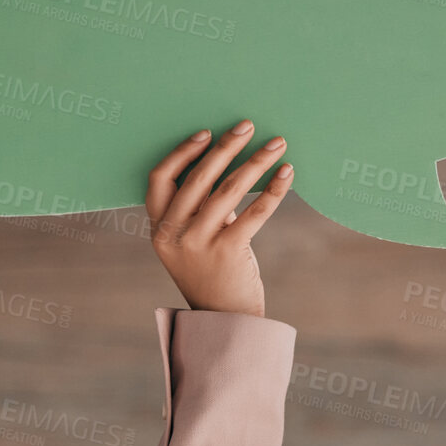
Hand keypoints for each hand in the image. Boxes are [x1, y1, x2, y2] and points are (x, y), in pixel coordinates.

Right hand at [145, 119, 294, 316]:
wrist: (224, 321)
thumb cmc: (212, 271)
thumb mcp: (193, 239)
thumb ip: (199, 207)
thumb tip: (226, 159)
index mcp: (158, 227)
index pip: (159, 179)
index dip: (182, 152)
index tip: (206, 132)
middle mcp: (172, 234)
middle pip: (198, 178)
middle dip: (226, 147)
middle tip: (248, 125)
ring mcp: (197, 244)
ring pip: (228, 191)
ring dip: (256, 162)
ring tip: (277, 143)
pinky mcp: (227, 253)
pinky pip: (254, 213)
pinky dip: (273, 190)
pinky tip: (287, 174)